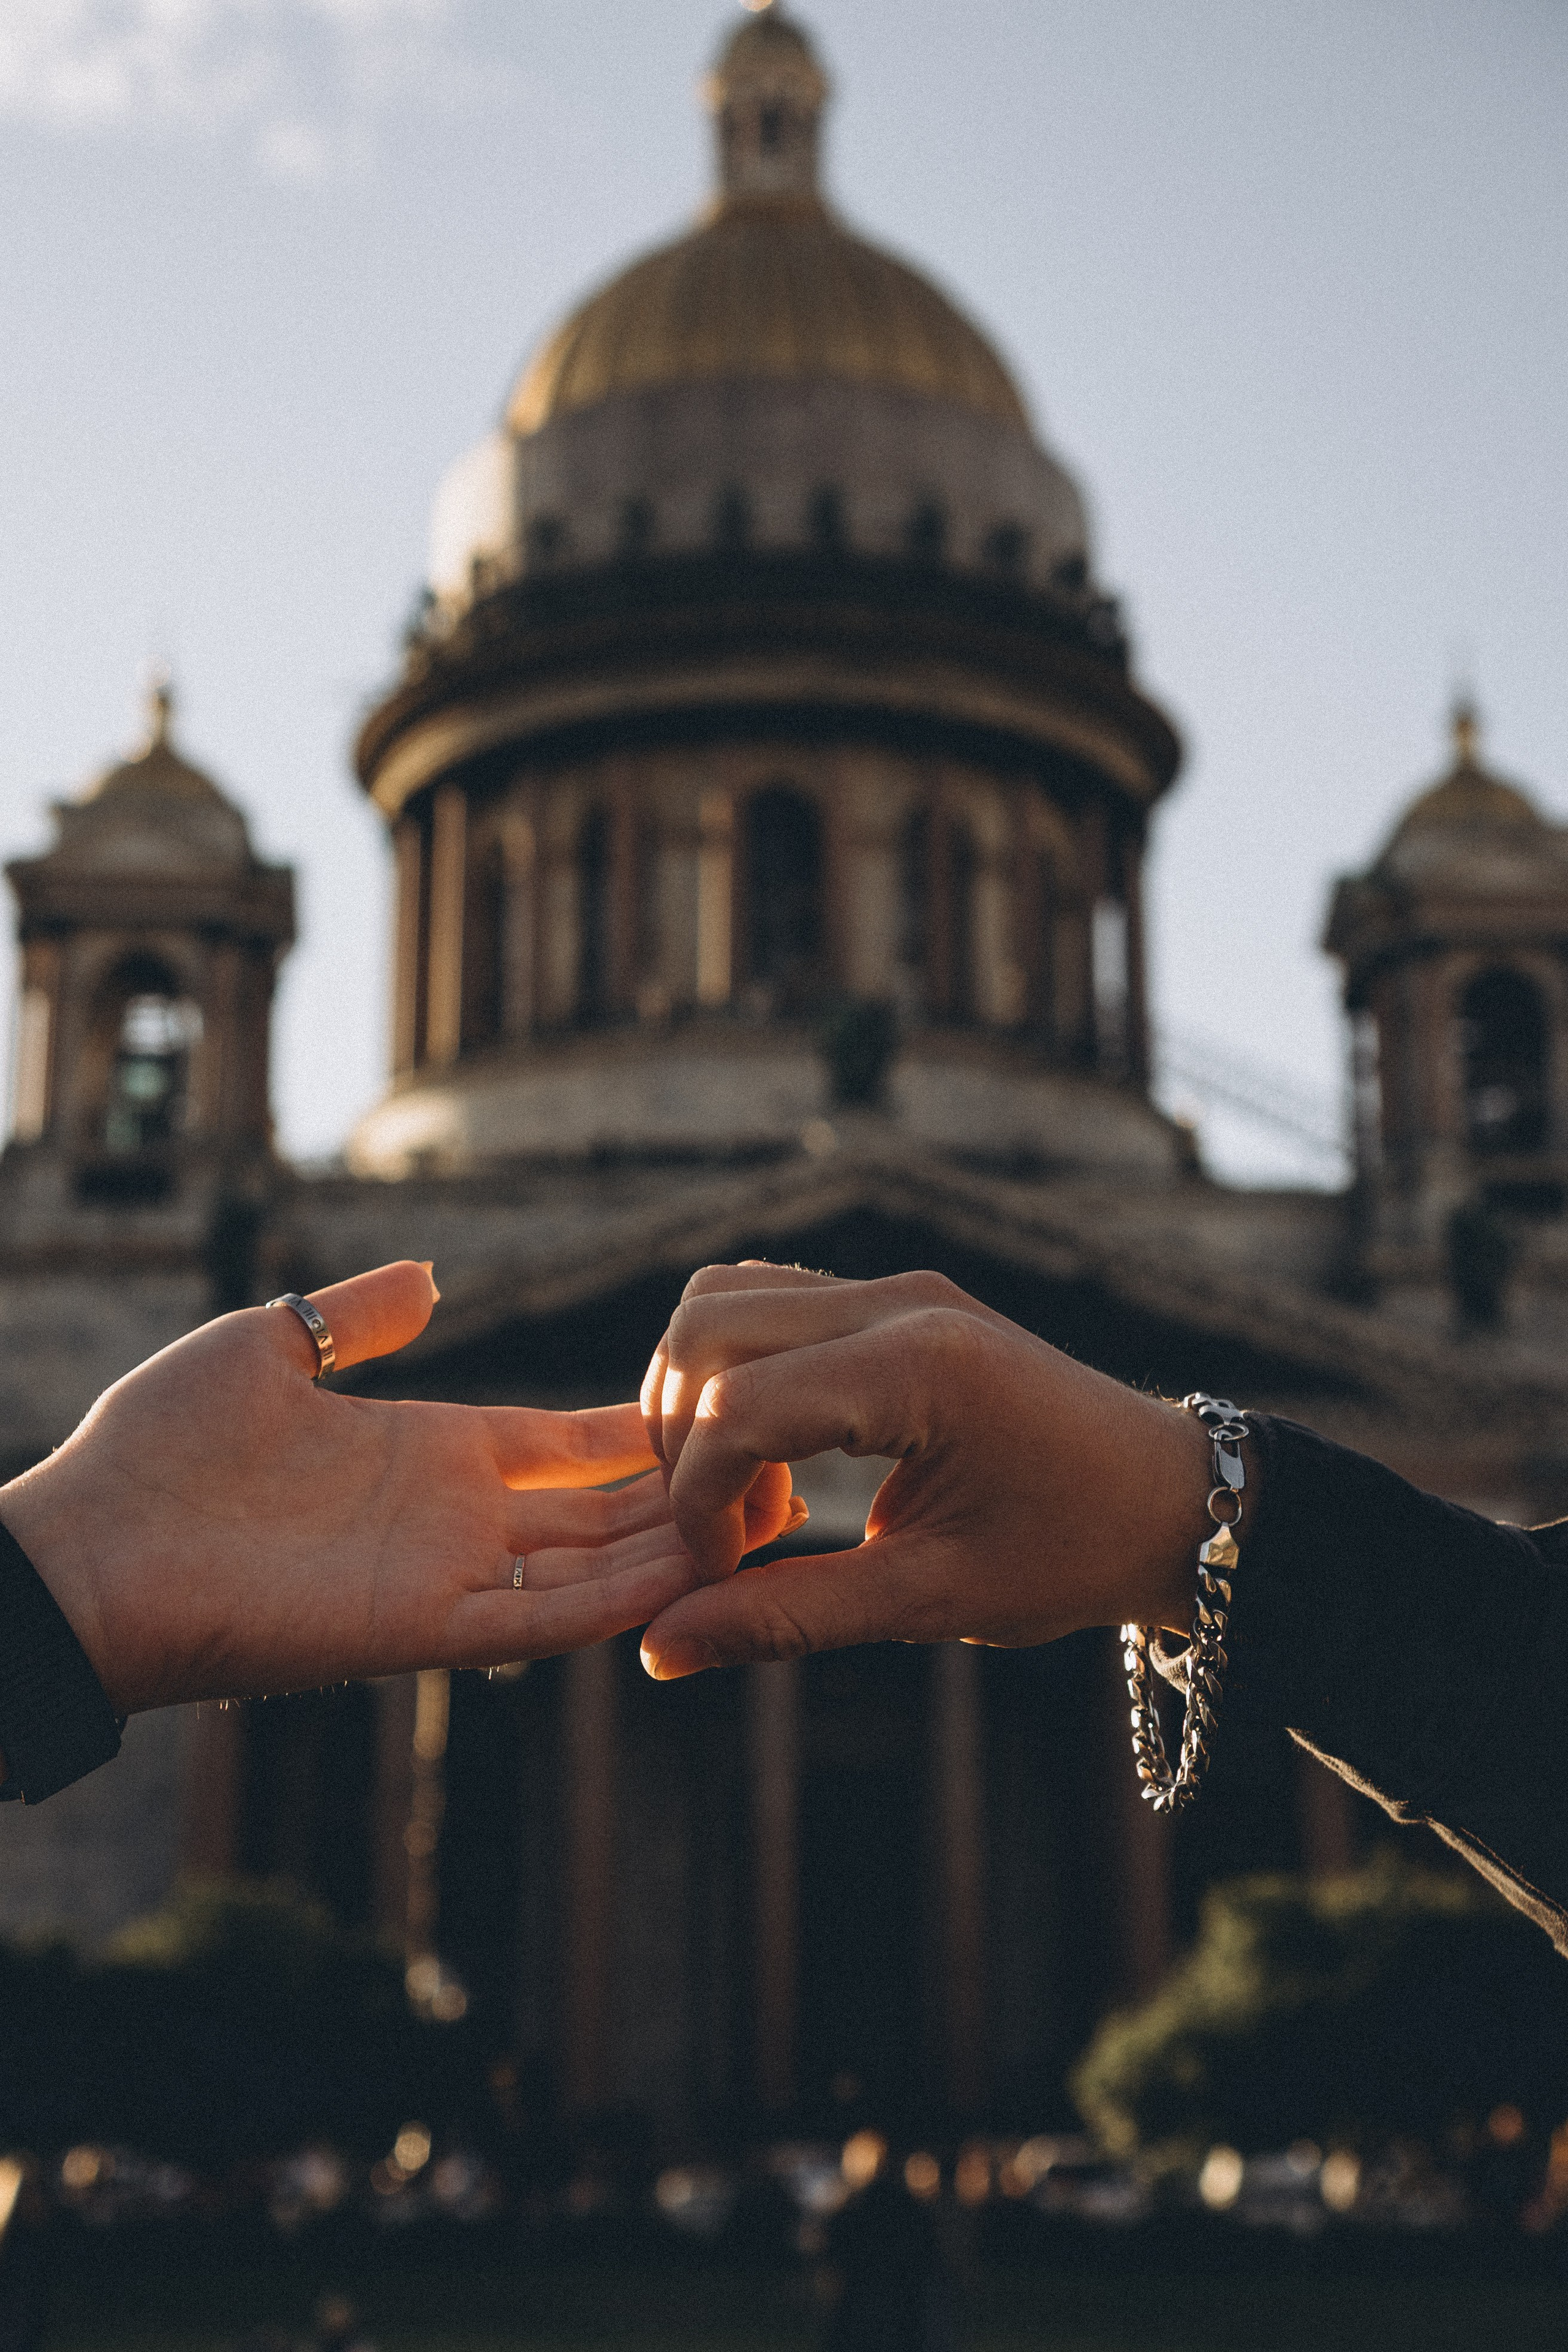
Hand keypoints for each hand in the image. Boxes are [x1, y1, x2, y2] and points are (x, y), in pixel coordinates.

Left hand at [0, 1262, 794, 1713]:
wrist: (87, 1550)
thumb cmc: (158, 1448)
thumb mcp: (268, 1346)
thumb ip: (357, 1318)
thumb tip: (429, 1274)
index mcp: (432, 1454)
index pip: (568, 1444)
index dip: (645, 1431)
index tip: (729, 1407)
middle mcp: (456, 1521)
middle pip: (605, 1512)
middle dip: (691, 1497)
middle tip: (788, 1470)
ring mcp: (446, 1578)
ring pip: (595, 1569)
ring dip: (677, 1550)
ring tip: (769, 1517)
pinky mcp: (422, 1630)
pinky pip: (541, 1621)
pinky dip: (615, 1603)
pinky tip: (687, 1572)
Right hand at [638, 1263, 1219, 1678]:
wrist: (1172, 1500)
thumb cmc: (1071, 1553)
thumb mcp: (931, 1599)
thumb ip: (787, 1616)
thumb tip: (659, 1649)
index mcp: (919, 1367)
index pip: (736, 1405)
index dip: (699, 1500)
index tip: (720, 1574)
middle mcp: (899, 1301)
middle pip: (706, 1329)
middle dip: (683, 1440)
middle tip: (735, 1533)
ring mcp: (895, 1287)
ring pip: (722, 1302)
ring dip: (699, 1398)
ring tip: (754, 1494)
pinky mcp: (892, 1297)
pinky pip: (767, 1303)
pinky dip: (736, 1372)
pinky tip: (778, 1455)